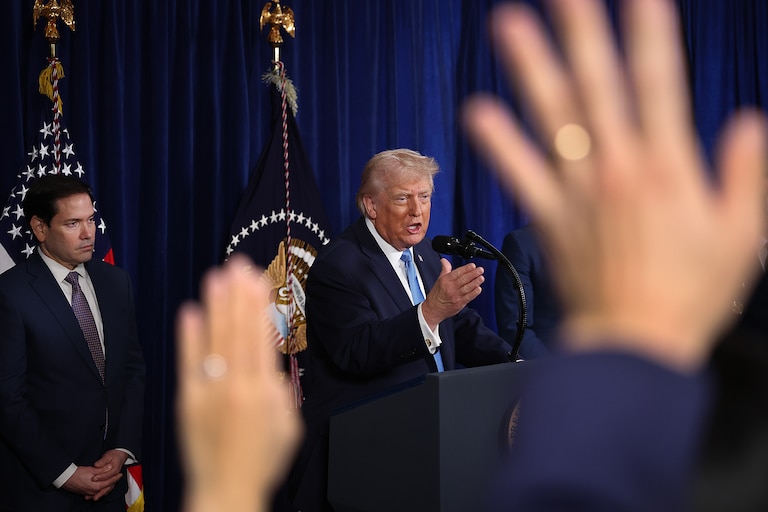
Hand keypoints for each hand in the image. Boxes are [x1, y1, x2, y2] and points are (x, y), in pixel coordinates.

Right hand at [61, 465, 120, 498]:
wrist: (65, 478)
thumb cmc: (77, 474)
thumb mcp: (92, 470)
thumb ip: (102, 469)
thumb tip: (110, 467)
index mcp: (96, 486)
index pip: (109, 482)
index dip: (115, 478)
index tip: (119, 474)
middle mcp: (93, 491)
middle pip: (106, 488)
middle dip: (112, 483)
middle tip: (117, 477)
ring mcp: (89, 493)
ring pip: (101, 491)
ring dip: (106, 486)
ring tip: (111, 481)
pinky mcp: (85, 493)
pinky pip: (95, 492)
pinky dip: (100, 489)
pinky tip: (101, 486)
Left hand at [87, 449, 128, 500]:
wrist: (120, 455)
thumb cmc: (114, 455)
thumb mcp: (108, 456)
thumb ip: (102, 461)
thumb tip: (97, 465)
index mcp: (115, 469)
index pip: (108, 475)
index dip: (100, 477)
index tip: (93, 478)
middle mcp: (115, 475)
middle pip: (109, 485)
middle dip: (100, 491)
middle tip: (92, 493)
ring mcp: (114, 478)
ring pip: (108, 489)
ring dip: (101, 494)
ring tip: (93, 498)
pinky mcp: (111, 480)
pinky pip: (108, 488)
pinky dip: (102, 492)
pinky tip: (96, 495)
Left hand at [177, 255, 302, 511]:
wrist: (227, 489)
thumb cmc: (262, 460)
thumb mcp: (289, 425)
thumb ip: (281, 391)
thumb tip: (270, 365)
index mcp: (265, 391)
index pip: (260, 336)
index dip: (257, 304)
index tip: (256, 278)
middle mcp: (237, 385)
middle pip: (237, 330)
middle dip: (238, 294)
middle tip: (237, 264)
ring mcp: (210, 392)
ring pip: (214, 339)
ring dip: (215, 306)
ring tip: (215, 276)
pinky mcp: (189, 401)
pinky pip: (189, 362)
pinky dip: (189, 337)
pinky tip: (190, 311)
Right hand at [421, 258, 483, 328]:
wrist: (433, 309)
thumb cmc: (436, 295)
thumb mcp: (439, 280)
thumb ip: (445, 269)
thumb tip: (444, 260)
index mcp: (446, 281)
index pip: (457, 273)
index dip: (466, 269)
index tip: (472, 265)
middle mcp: (451, 288)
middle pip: (463, 279)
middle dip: (473, 274)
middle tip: (480, 270)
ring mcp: (455, 296)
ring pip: (467, 288)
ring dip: (475, 282)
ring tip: (481, 278)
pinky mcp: (459, 304)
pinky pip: (467, 298)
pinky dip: (473, 293)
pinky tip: (478, 289)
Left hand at [463, 0, 765, 371]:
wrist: (634, 345)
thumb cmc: (690, 296)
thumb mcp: (740, 237)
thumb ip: (744, 176)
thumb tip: (747, 125)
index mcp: (669, 168)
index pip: (661, 83)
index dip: (650, 34)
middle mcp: (619, 169)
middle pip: (599, 85)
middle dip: (583, 30)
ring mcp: (579, 192)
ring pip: (553, 118)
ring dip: (531, 67)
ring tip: (509, 24)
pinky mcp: (549, 218)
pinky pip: (520, 174)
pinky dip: (499, 143)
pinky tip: (477, 111)